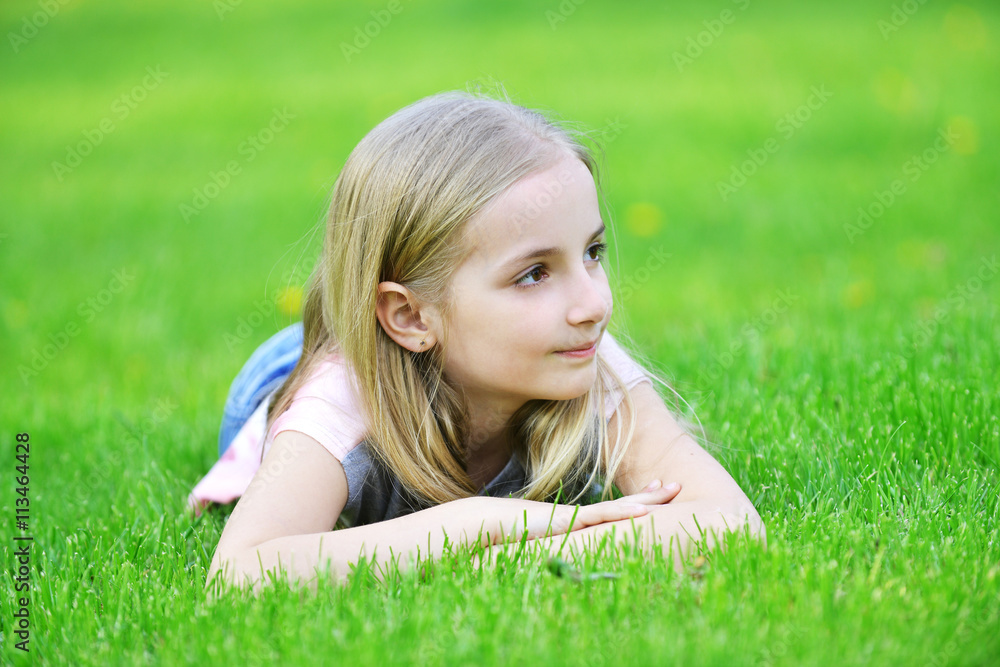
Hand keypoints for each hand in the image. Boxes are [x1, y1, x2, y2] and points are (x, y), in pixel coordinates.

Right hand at [485, 480, 680, 544]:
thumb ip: (555, 547)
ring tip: (670, 490)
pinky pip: (602, 517)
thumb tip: (564, 558)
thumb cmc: (510, 537)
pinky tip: (643, 511)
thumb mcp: (541, 545)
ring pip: (620, 506)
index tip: (656, 489)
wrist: (489, 524)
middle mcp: (582, 516)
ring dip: (647, 499)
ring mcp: (578, 517)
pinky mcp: (570, 521)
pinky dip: (623, 513)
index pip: (615, 510)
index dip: (638, 499)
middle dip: (651, 494)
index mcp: (578, 521)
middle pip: (624, 504)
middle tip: (676, 484)